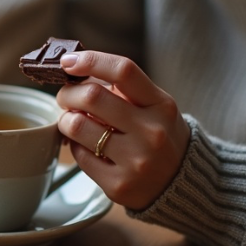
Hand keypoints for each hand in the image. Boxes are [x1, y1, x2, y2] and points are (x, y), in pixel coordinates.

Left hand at [55, 50, 190, 209]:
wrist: (180, 184)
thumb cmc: (158, 135)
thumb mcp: (153, 106)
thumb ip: (120, 87)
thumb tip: (74, 68)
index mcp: (161, 105)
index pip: (123, 71)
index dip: (90, 61)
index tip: (68, 62)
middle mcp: (152, 131)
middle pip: (92, 97)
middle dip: (68, 93)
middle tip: (66, 98)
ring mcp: (136, 160)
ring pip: (78, 126)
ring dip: (66, 120)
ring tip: (72, 122)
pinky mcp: (119, 184)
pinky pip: (79, 155)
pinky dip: (75, 146)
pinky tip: (85, 145)